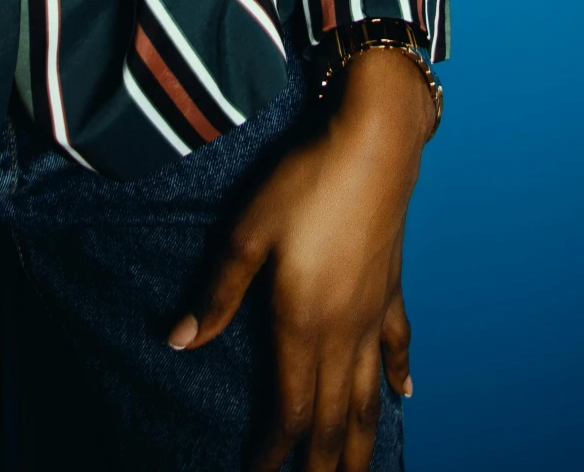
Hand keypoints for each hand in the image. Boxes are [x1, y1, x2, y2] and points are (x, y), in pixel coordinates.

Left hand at [167, 49, 434, 471]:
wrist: (375, 143)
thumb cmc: (305, 182)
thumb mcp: (248, 232)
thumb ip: (217, 293)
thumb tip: (180, 342)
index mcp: (302, 324)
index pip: (289, 407)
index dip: (275, 450)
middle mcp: (343, 332)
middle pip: (334, 417)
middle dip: (322, 464)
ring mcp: (373, 313)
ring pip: (368, 396)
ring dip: (362, 440)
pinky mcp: (392, 288)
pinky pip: (397, 345)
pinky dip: (397, 375)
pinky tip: (403, 397)